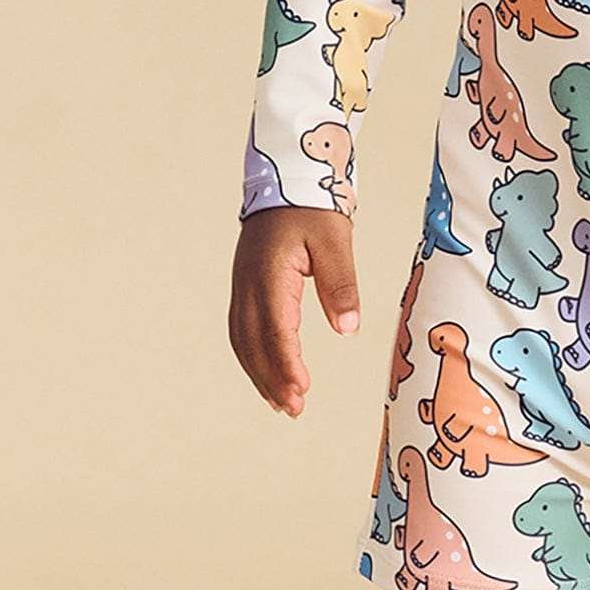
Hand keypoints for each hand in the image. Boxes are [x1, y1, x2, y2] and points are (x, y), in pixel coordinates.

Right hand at [228, 205, 361, 415]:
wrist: (286, 181)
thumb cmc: (313, 208)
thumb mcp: (335, 241)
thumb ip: (340, 285)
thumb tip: (347, 329)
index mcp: (270, 274)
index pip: (275, 328)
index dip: (286, 363)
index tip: (300, 390)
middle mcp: (248, 284)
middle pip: (252, 342)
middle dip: (271, 379)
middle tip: (294, 409)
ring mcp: (242, 286)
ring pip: (242, 340)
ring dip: (260, 374)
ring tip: (282, 403)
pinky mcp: (245, 288)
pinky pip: (241, 330)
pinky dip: (252, 357)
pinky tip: (268, 374)